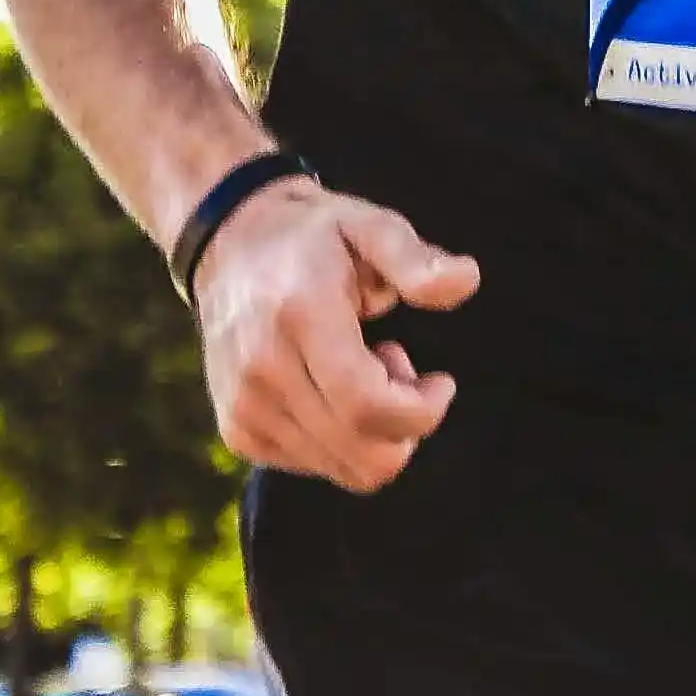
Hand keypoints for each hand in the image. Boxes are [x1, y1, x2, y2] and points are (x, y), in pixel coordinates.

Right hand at [192, 175, 483, 493]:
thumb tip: (465, 279)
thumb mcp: (369, 226)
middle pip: (364, 455)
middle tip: (399, 369)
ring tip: (362, 373)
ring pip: (344, 470)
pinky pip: (316, 468)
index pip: (369, 408)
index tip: (441, 381)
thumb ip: (415, 258)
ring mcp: (244, 407)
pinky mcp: (237, 430)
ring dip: (373, 432)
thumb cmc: (314, 237)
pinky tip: (332, 388)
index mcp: (301, 319)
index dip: (423, 412)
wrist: (230, 247)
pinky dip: (341, 440)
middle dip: (406, 426)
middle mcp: (264, 371)